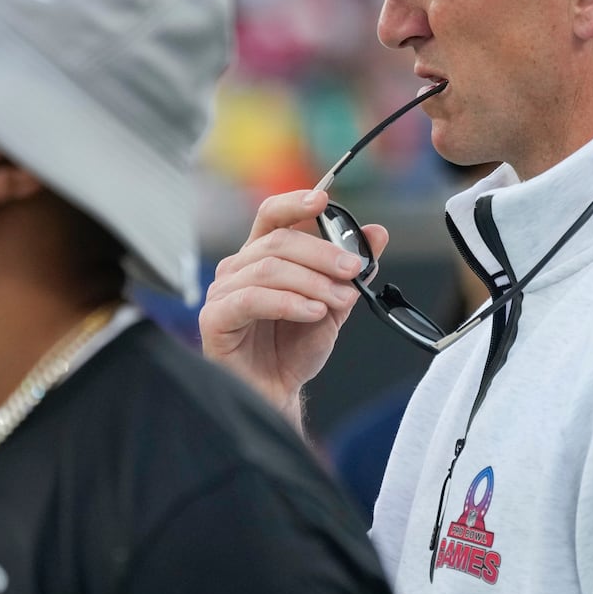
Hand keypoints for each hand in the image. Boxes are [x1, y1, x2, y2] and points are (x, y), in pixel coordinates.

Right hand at [200, 190, 378, 426]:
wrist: (278, 393)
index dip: (295, 203)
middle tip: (353, 271)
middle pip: (278, 241)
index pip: (272, 216)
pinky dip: (289, 302)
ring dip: (312, 282)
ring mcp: (222, 292)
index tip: (323, 200)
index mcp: (262, 257)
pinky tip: (313, 313)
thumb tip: (378, 234)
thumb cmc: (295, 349)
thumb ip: (351, 269)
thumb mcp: (334, 303)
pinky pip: (252, 299)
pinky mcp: (215, 318)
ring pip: (269, 269)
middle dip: (322, 253)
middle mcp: (238, 268)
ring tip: (338, 302)